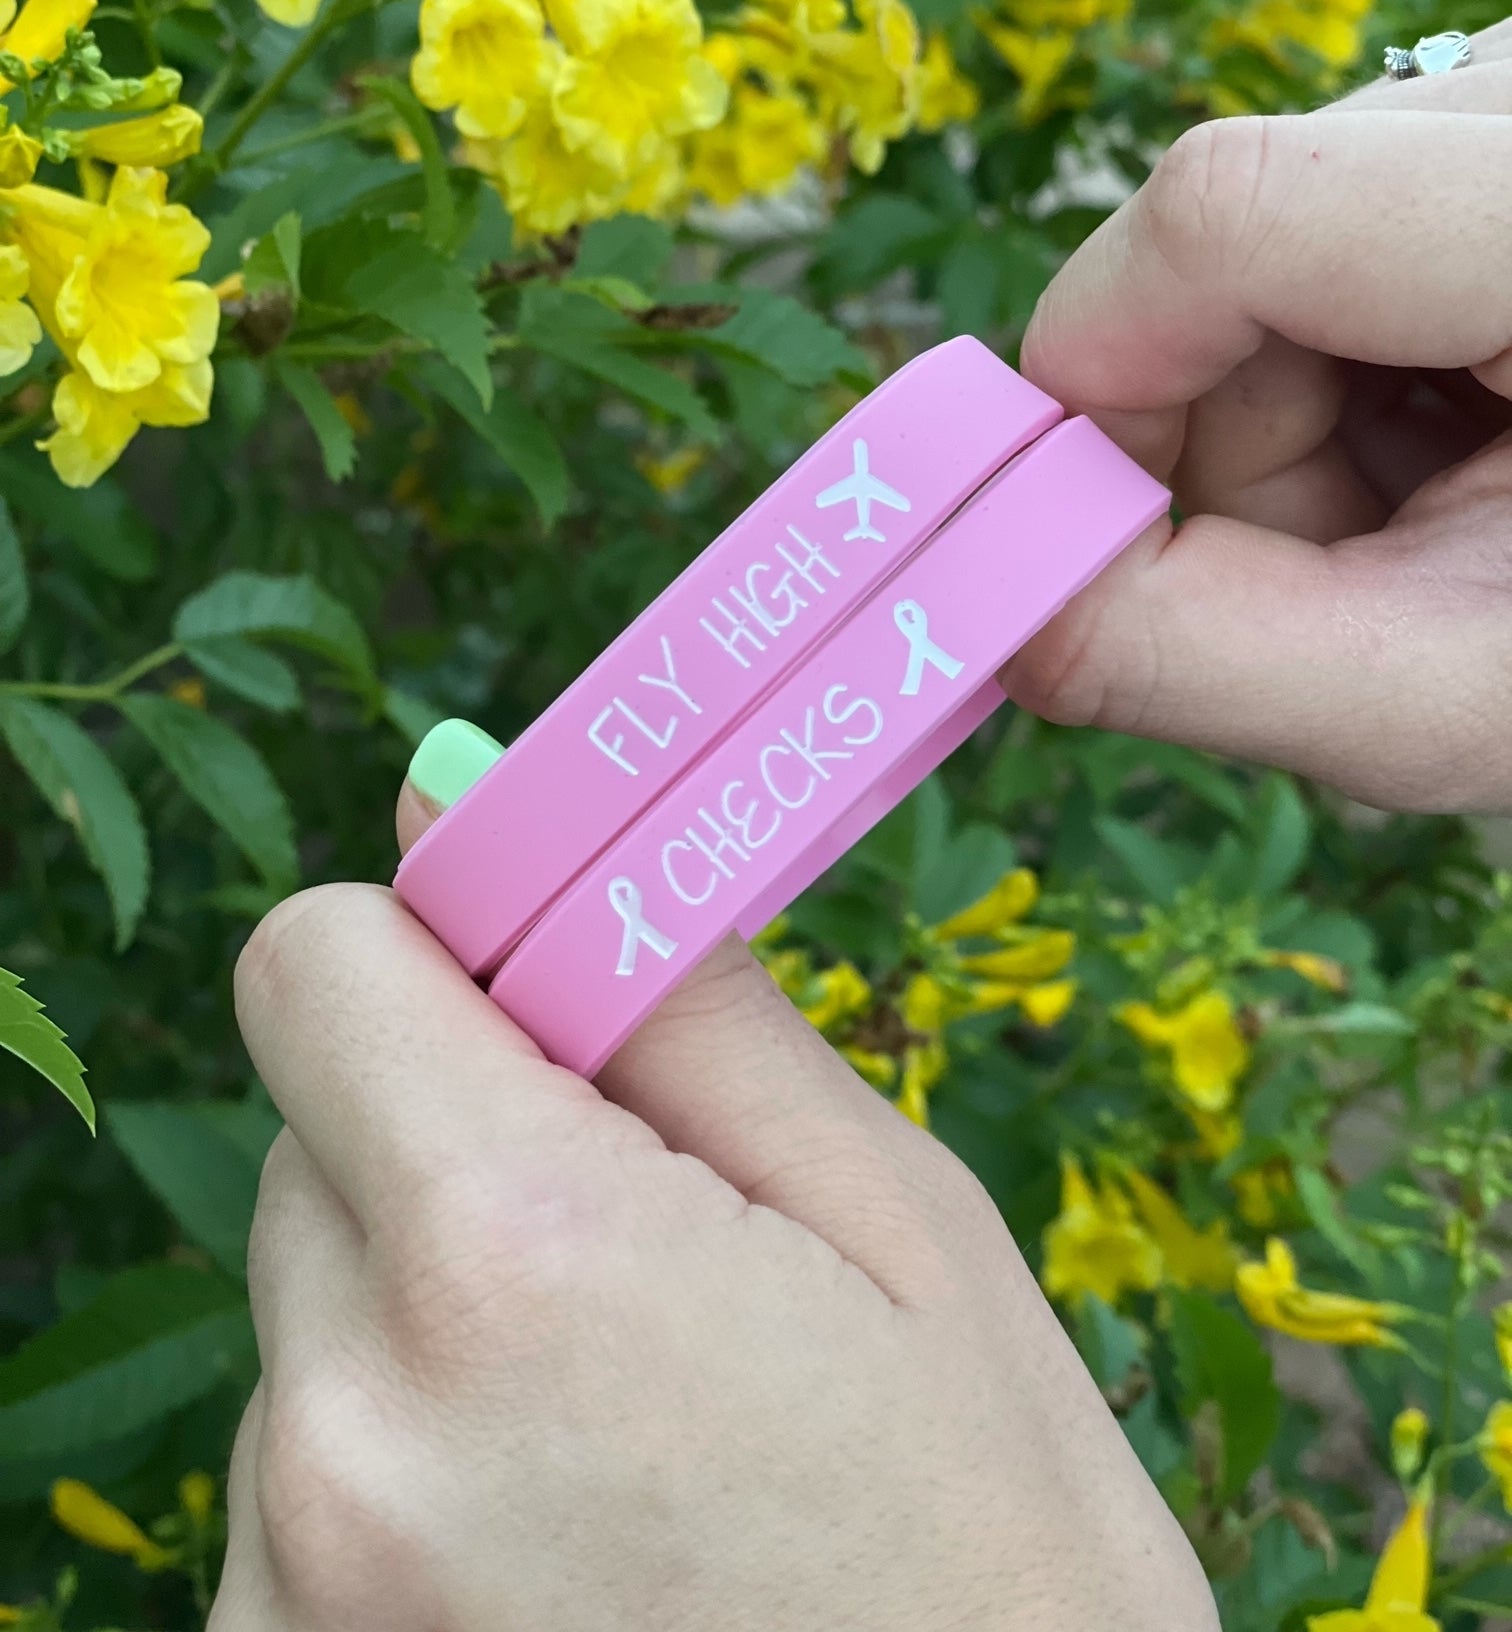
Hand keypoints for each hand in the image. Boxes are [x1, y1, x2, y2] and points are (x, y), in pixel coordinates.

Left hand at [209, 786, 1216, 1631]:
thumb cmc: (997, 1557)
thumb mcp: (898, 1229)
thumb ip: (677, 1004)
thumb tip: (470, 800)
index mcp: (514, 1260)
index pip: (313, 966)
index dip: (429, 956)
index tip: (542, 1006)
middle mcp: (348, 1433)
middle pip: (317, 1138)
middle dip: (459, 1143)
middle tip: (646, 1249)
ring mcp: (293, 1586)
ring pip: (313, 1308)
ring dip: (435, 1316)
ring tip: (630, 1436)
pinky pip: (301, 1475)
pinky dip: (406, 1465)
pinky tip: (570, 1545)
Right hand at [1005, 17, 1511, 812]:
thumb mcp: (1439, 701)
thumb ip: (1183, 652)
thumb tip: (980, 592)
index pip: (1231, 209)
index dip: (1099, 374)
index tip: (1084, 538)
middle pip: (1218, 234)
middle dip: (1206, 434)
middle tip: (1341, 562)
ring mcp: (1505, 97)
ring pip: (1243, 239)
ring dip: (1270, 415)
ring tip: (1426, 508)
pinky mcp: (1476, 127)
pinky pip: (1304, 230)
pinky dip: (1321, 369)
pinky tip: (1444, 438)